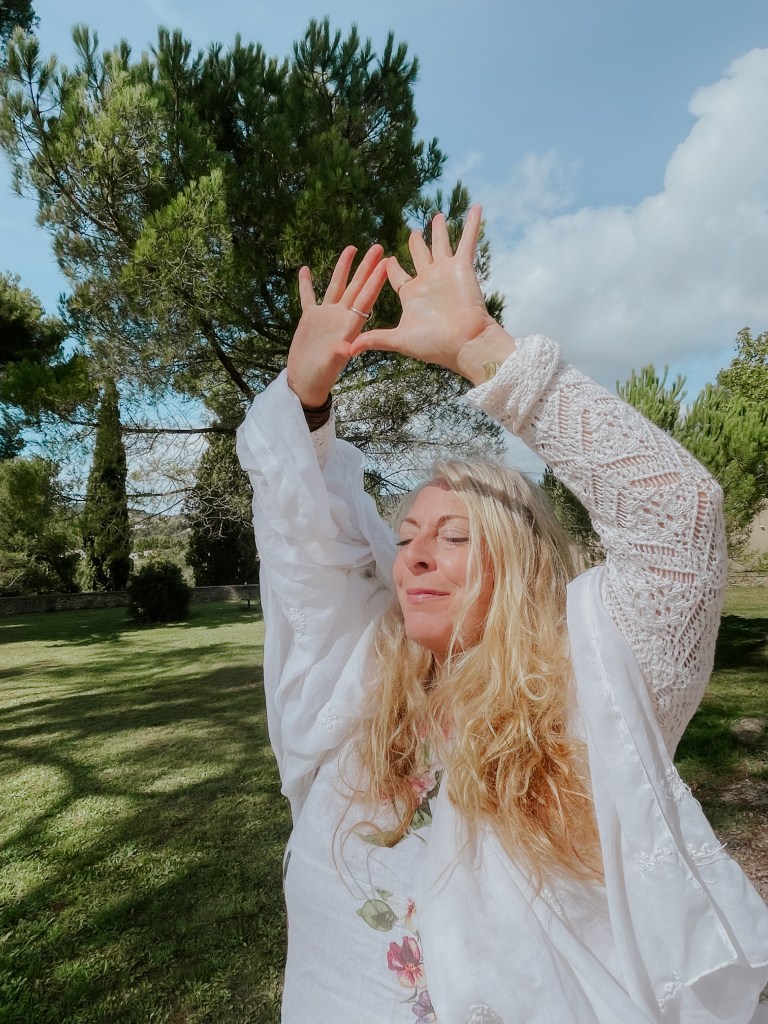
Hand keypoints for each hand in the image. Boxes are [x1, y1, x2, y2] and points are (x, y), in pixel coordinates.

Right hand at [286, 243, 388, 406]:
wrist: (306, 381)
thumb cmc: (321, 376)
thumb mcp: (330, 364)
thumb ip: (338, 353)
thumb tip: (346, 347)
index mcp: (350, 325)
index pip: (366, 298)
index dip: (375, 280)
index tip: (386, 263)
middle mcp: (340, 317)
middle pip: (356, 286)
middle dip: (366, 267)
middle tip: (378, 247)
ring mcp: (325, 316)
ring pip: (335, 286)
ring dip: (342, 268)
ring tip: (350, 248)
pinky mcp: (310, 319)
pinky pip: (308, 298)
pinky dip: (306, 285)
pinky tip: (305, 269)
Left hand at [349, 206, 515, 383]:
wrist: (463, 344)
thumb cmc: (433, 344)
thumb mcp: (398, 340)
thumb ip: (373, 339)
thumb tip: (345, 351)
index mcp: (411, 295)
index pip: (398, 276)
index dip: (391, 267)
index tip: (386, 259)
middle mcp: (428, 281)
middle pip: (419, 255)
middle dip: (416, 243)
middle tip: (413, 231)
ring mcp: (445, 272)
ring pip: (441, 243)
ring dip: (440, 230)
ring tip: (437, 216)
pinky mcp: (462, 267)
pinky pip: (467, 240)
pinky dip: (472, 224)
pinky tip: (476, 208)